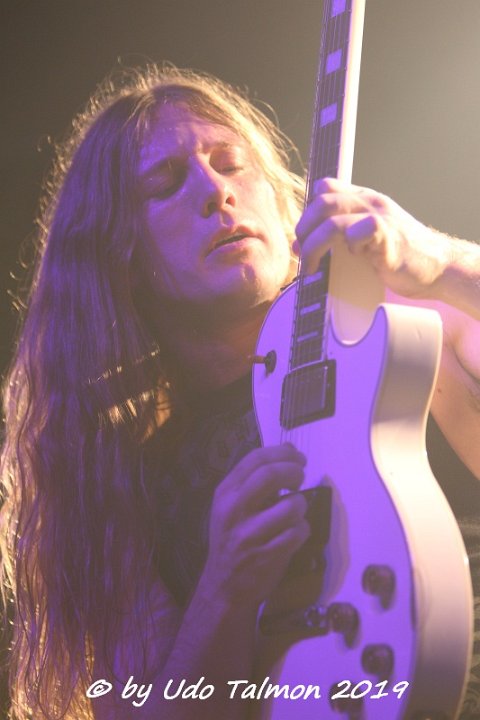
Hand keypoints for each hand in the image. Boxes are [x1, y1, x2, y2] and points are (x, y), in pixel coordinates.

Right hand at [200, 443, 309, 607]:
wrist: (223, 588)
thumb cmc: (233, 540)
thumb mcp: (233, 506)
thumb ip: (257, 479)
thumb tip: (290, 450)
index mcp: (225, 493)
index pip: (255, 459)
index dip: (283, 453)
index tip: (298, 458)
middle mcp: (233, 510)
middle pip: (270, 475)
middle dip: (294, 471)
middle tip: (301, 477)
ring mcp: (249, 534)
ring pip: (291, 506)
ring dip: (301, 506)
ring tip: (295, 513)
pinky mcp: (266, 556)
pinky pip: (298, 532)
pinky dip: (303, 531)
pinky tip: (294, 535)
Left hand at [294, 177, 451, 299]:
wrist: (438, 266)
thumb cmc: (400, 255)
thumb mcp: (366, 236)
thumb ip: (339, 234)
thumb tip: (301, 245)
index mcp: (364, 200)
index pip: (325, 188)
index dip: (307, 212)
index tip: (301, 238)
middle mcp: (371, 203)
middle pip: (322, 202)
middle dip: (303, 229)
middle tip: (300, 252)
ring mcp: (381, 217)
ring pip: (333, 220)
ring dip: (314, 245)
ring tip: (311, 265)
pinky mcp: (389, 237)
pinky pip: (360, 231)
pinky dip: (349, 245)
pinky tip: (352, 258)